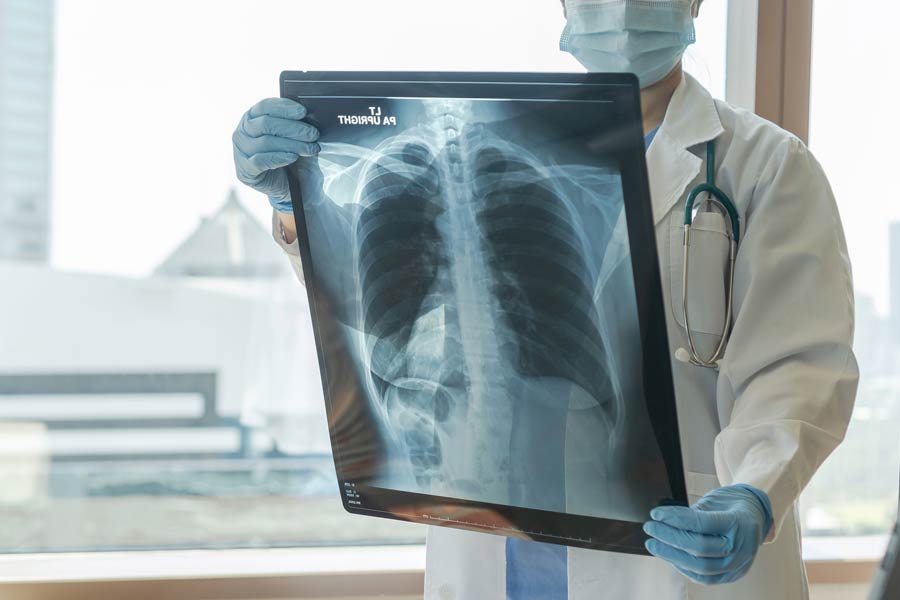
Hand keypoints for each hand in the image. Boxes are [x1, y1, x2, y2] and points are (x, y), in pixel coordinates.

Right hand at [232, 98, 320, 212]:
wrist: (289, 186)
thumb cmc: (291, 156)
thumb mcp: (293, 137)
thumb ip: (295, 124)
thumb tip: (308, 115)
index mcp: (252, 117)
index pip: (265, 106)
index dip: (284, 107)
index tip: (303, 112)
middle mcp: (242, 132)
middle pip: (266, 124)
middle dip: (293, 128)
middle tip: (313, 134)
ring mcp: (240, 152)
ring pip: (266, 142)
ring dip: (292, 145)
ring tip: (310, 148)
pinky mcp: (244, 171)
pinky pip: (260, 160)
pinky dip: (279, 157)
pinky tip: (293, 157)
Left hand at [643, 484, 772, 584]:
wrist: (756, 517)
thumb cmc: (732, 505)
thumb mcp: (715, 500)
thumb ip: (692, 513)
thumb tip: (662, 519)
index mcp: (739, 522)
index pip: (701, 523)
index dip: (675, 519)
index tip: (656, 514)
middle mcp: (741, 547)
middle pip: (699, 547)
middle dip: (669, 538)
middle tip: (650, 528)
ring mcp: (738, 565)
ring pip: (701, 567)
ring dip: (672, 556)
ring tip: (654, 545)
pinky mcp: (732, 575)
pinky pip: (705, 578)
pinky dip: (684, 568)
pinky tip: (670, 556)